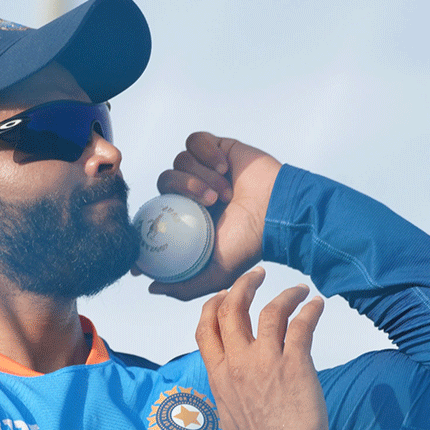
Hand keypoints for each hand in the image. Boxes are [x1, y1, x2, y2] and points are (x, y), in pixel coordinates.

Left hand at [149, 134, 280, 300]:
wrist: (280, 213)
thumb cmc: (251, 244)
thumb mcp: (216, 273)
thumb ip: (185, 286)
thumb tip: (150, 289)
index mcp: (186, 216)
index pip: (157, 207)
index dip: (156, 210)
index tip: (172, 219)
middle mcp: (193, 192)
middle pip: (166, 180)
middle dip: (186, 188)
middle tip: (211, 201)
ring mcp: (204, 169)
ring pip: (180, 161)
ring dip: (202, 175)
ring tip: (226, 189)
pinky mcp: (216, 148)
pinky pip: (195, 140)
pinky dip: (206, 152)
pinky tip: (224, 166)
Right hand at [197, 267, 328, 429]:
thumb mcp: (227, 412)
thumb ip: (229, 388)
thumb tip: (235, 382)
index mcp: (219, 374)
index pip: (206, 328)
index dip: (213, 306)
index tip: (224, 296)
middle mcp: (238, 362)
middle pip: (231, 309)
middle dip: (242, 286)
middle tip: (256, 276)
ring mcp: (266, 361)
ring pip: (269, 311)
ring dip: (285, 295)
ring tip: (299, 290)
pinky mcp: (295, 364)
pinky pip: (301, 326)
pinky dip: (310, 310)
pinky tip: (317, 305)